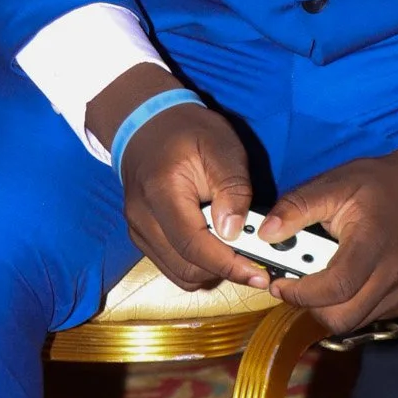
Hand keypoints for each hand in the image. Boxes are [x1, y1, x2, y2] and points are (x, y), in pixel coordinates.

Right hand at [86, 65, 269, 293]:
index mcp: (161, 192)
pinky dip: (198, 266)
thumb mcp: (222, 146)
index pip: (193, 245)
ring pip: (179, 274)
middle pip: (186, 268)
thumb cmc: (189, 131)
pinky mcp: (142, 237)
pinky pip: (172, 265)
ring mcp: (138, 231)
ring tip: (240, 254)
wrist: (147, 124)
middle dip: (224, 271)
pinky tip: (219, 249)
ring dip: (212, 272)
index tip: (259, 273)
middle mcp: (142, 219)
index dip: (227, 264)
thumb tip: (234, 231)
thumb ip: (232, 187)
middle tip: (257, 262)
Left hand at [258, 129, 397, 338]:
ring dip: (330, 308)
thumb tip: (265, 233)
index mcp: (374, 242)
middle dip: (310, 306)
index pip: (335, 288)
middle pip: (342, 318)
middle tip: (295, 284)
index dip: (300, 293)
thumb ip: (299, 206)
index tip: (278, 283)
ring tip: (320, 279)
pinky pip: (372, 316)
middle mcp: (395, 274)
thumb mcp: (339, 182)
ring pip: (355, 321)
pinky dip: (352, 305)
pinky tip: (348, 279)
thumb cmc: (384, 182)